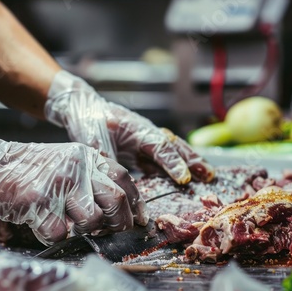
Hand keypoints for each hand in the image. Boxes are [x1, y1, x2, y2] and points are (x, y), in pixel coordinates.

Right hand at [0, 122, 146, 245]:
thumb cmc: (28, 167)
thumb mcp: (66, 160)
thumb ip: (90, 177)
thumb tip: (118, 207)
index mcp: (86, 157)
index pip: (123, 179)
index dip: (134, 204)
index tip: (137, 219)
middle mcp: (77, 168)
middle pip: (116, 201)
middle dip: (118, 223)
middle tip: (107, 230)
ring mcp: (58, 185)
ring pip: (92, 220)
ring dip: (86, 231)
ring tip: (72, 227)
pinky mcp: (38, 203)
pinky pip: (59, 233)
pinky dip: (55, 238)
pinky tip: (44, 227)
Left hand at [45, 71, 214, 183]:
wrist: (82, 108)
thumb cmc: (89, 120)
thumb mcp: (93, 140)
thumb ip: (107, 159)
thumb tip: (116, 180)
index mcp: (137, 129)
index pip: (160, 146)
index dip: (172, 163)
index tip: (184, 177)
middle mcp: (146, 134)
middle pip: (175, 146)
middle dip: (193, 160)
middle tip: (209, 175)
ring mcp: (145, 142)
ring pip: (172, 152)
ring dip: (189, 164)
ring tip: (207, 177)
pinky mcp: (140, 151)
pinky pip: (160, 161)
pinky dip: (173, 170)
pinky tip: (183, 182)